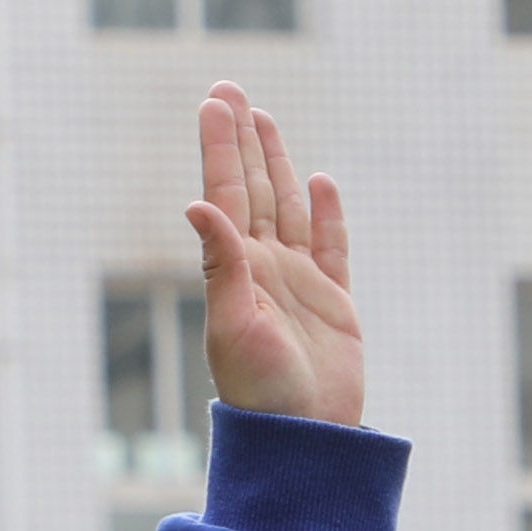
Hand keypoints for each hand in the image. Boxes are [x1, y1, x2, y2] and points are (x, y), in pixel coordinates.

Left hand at [181, 82, 361, 427]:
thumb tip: (198, 205)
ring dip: (275, 164)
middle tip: (232, 91)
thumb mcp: (234, 327)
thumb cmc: (260, 392)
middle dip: (242, 140)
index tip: (214, 103)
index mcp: (236, 270)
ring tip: (264, 120)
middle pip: (252, 189)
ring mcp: (299, 283)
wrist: (304, 440)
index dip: (220, 147)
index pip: (225, 194)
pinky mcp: (333, 304)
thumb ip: (221, 264)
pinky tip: (317, 183)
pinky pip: (331, 247)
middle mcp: (264, 268)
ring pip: (286, 208)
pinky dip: (325, 214)